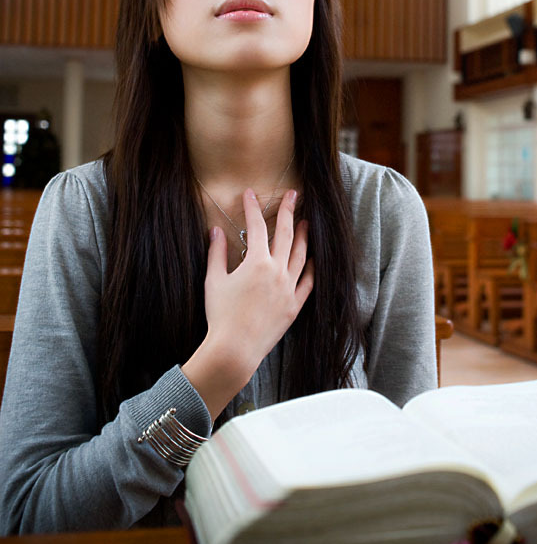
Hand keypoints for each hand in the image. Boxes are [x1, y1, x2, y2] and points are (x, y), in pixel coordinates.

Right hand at [181, 189, 313, 419]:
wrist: (234, 350)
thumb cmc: (220, 316)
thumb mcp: (214, 281)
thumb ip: (217, 253)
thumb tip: (215, 231)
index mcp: (256, 262)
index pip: (256, 227)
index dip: (252, 207)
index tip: (250, 193)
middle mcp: (277, 271)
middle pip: (286, 234)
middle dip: (288, 211)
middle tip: (292, 194)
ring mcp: (289, 288)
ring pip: (301, 255)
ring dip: (304, 236)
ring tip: (306, 222)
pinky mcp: (294, 306)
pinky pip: (308, 282)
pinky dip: (313, 268)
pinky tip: (315, 259)